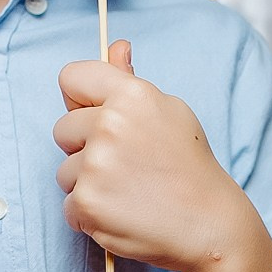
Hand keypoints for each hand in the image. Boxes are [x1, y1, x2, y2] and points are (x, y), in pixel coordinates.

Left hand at [53, 41, 254, 271]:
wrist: (209, 225)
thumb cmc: (189, 167)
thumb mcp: (169, 112)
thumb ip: (131, 80)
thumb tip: (116, 46)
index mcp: (130, 95)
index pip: (71, 77)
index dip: (79, 98)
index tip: (93, 114)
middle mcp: (109, 124)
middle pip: (62, 129)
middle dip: (83, 146)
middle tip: (124, 163)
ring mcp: (95, 165)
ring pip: (64, 170)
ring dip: (87, 183)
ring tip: (127, 190)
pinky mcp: (87, 202)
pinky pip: (69, 205)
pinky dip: (90, 214)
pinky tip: (122, 212)